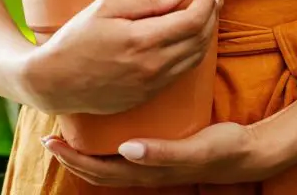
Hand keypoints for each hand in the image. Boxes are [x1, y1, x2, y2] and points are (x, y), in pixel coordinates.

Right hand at [20, 0, 218, 114]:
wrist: (53, 82)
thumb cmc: (75, 39)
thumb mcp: (105, 7)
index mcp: (142, 41)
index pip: (192, 20)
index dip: (207, 1)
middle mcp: (152, 67)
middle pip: (199, 39)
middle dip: (211, 14)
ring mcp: (151, 85)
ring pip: (195, 58)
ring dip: (205, 34)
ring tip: (205, 13)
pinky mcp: (147, 96)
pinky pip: (181, 72)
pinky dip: (192, 52)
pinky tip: (187, 37)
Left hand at [40, 120, 281, 186]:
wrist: (247, 152)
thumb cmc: (222, 148)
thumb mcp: (194, 149)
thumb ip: (162, 152)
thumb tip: (126, 150)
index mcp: (148, 170)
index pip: (101, 170)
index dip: (74, 157)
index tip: (52, 140)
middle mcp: (145, 170)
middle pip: (99, 170)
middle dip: (72, 156)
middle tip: (50, 136)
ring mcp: (153, 164)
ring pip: (109, 165)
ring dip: (86, 153)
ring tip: (70, 133)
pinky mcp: (162, 153)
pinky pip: (124, 154)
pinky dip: (107, 146)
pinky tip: (107, 126)